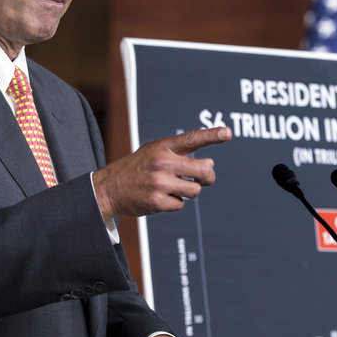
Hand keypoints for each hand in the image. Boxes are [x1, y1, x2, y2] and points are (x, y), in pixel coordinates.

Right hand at [93, 127, 230, 220]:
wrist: (108, 188)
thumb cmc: (137, 169)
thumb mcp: (153, 152)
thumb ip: (179, 154)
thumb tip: (210, 165)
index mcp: (162, 147)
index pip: (192, 139)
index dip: (212, 135)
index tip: (228, 132)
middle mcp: (162, 163)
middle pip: (204, 170)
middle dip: (208, 176)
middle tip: (204, 178)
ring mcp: (160, 183)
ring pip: (195, 190)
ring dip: (188, 191)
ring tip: (173, 188)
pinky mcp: (157, 202)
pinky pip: (181, 204)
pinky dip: (174, 203)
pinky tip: (161, 198)